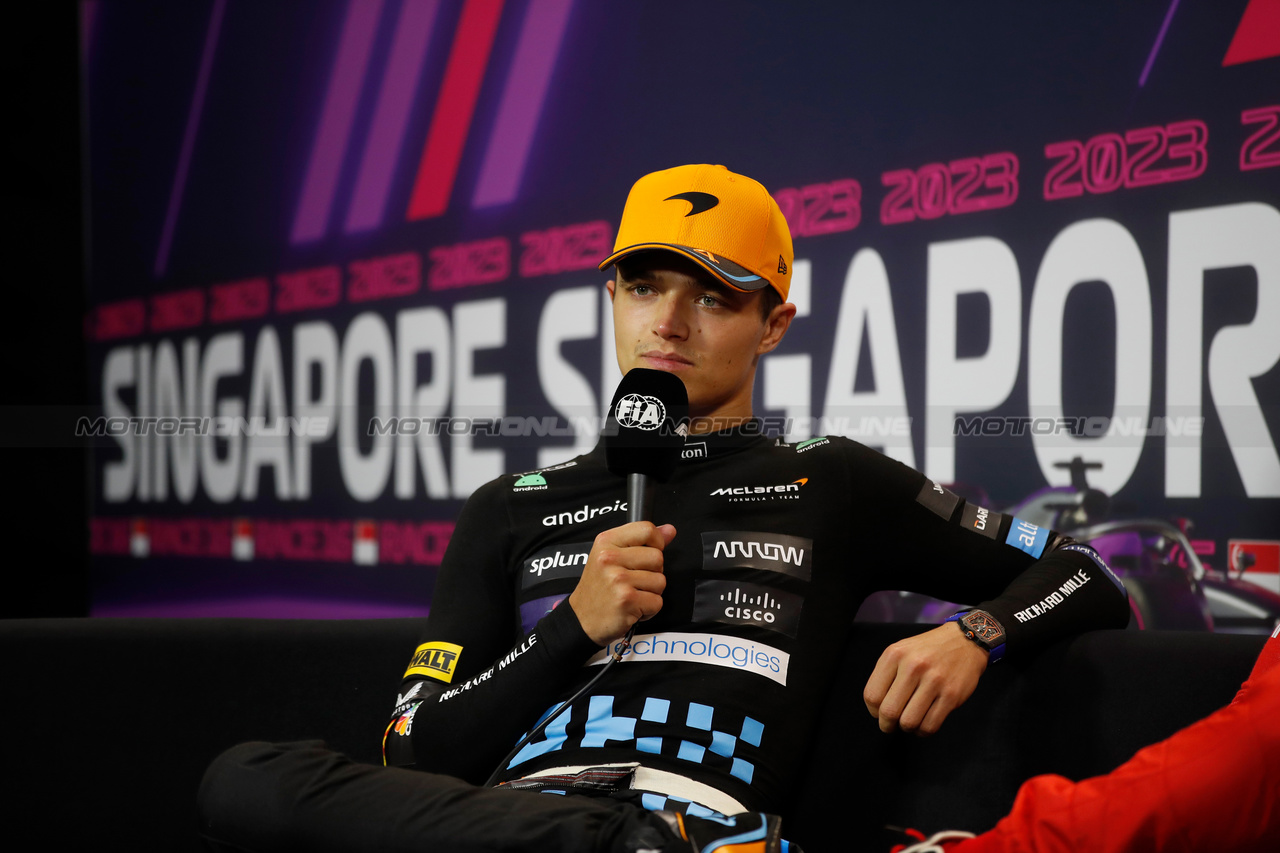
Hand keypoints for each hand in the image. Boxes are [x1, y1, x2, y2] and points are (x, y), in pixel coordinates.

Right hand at [568, 522, 675, 645]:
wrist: (581, 618)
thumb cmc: (598, 587)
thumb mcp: (612, 556)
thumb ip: (642, 541)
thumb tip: (669, 530)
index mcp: (606, 542)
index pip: (646, 529)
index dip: (656, 542)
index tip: (647, 554)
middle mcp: (610, 558)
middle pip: (658, 557)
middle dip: (653, 573)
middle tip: (633, 581)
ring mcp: (618, 579)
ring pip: (660, 581)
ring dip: (651, 592)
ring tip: (632, 594)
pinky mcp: (627, 600)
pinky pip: (657, 602)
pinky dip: (648, 609)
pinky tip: (632, 607)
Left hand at [863, 622, 988, 734]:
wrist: (964, 641)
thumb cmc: (928, 650)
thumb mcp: (900, 651)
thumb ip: (885, 675)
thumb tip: (876, 708)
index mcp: (895, 655)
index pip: (872, 696)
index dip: (873, 711)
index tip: (878, 713)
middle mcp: (913, 666)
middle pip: (889, 712)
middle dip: (886, 725)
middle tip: (890, 725)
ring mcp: (934, 681)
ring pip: (909, 722)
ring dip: (906, 728)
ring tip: (909, 721)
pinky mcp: (951, 695)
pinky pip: (930, 726)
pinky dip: (923, 731)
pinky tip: (923, 723)